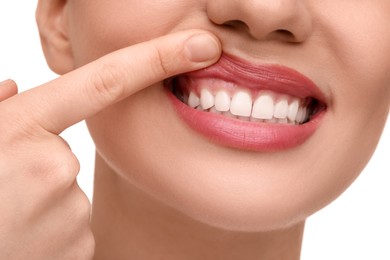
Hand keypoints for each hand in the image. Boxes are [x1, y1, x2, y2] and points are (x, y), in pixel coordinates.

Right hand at [0, 30, 220, 258]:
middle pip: (70, 154)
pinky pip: (74, 225)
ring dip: (43, 202)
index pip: (106, 81)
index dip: (158, 58)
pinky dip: (51, 230)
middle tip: (4, 193)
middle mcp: (54, 165)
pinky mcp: (80, 244)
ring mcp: (69, 209)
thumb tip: (14, 87)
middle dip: (41, 167)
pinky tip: (22, 240)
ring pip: (70, 192)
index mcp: (21, 129)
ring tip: (8, 221)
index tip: (201, 46)